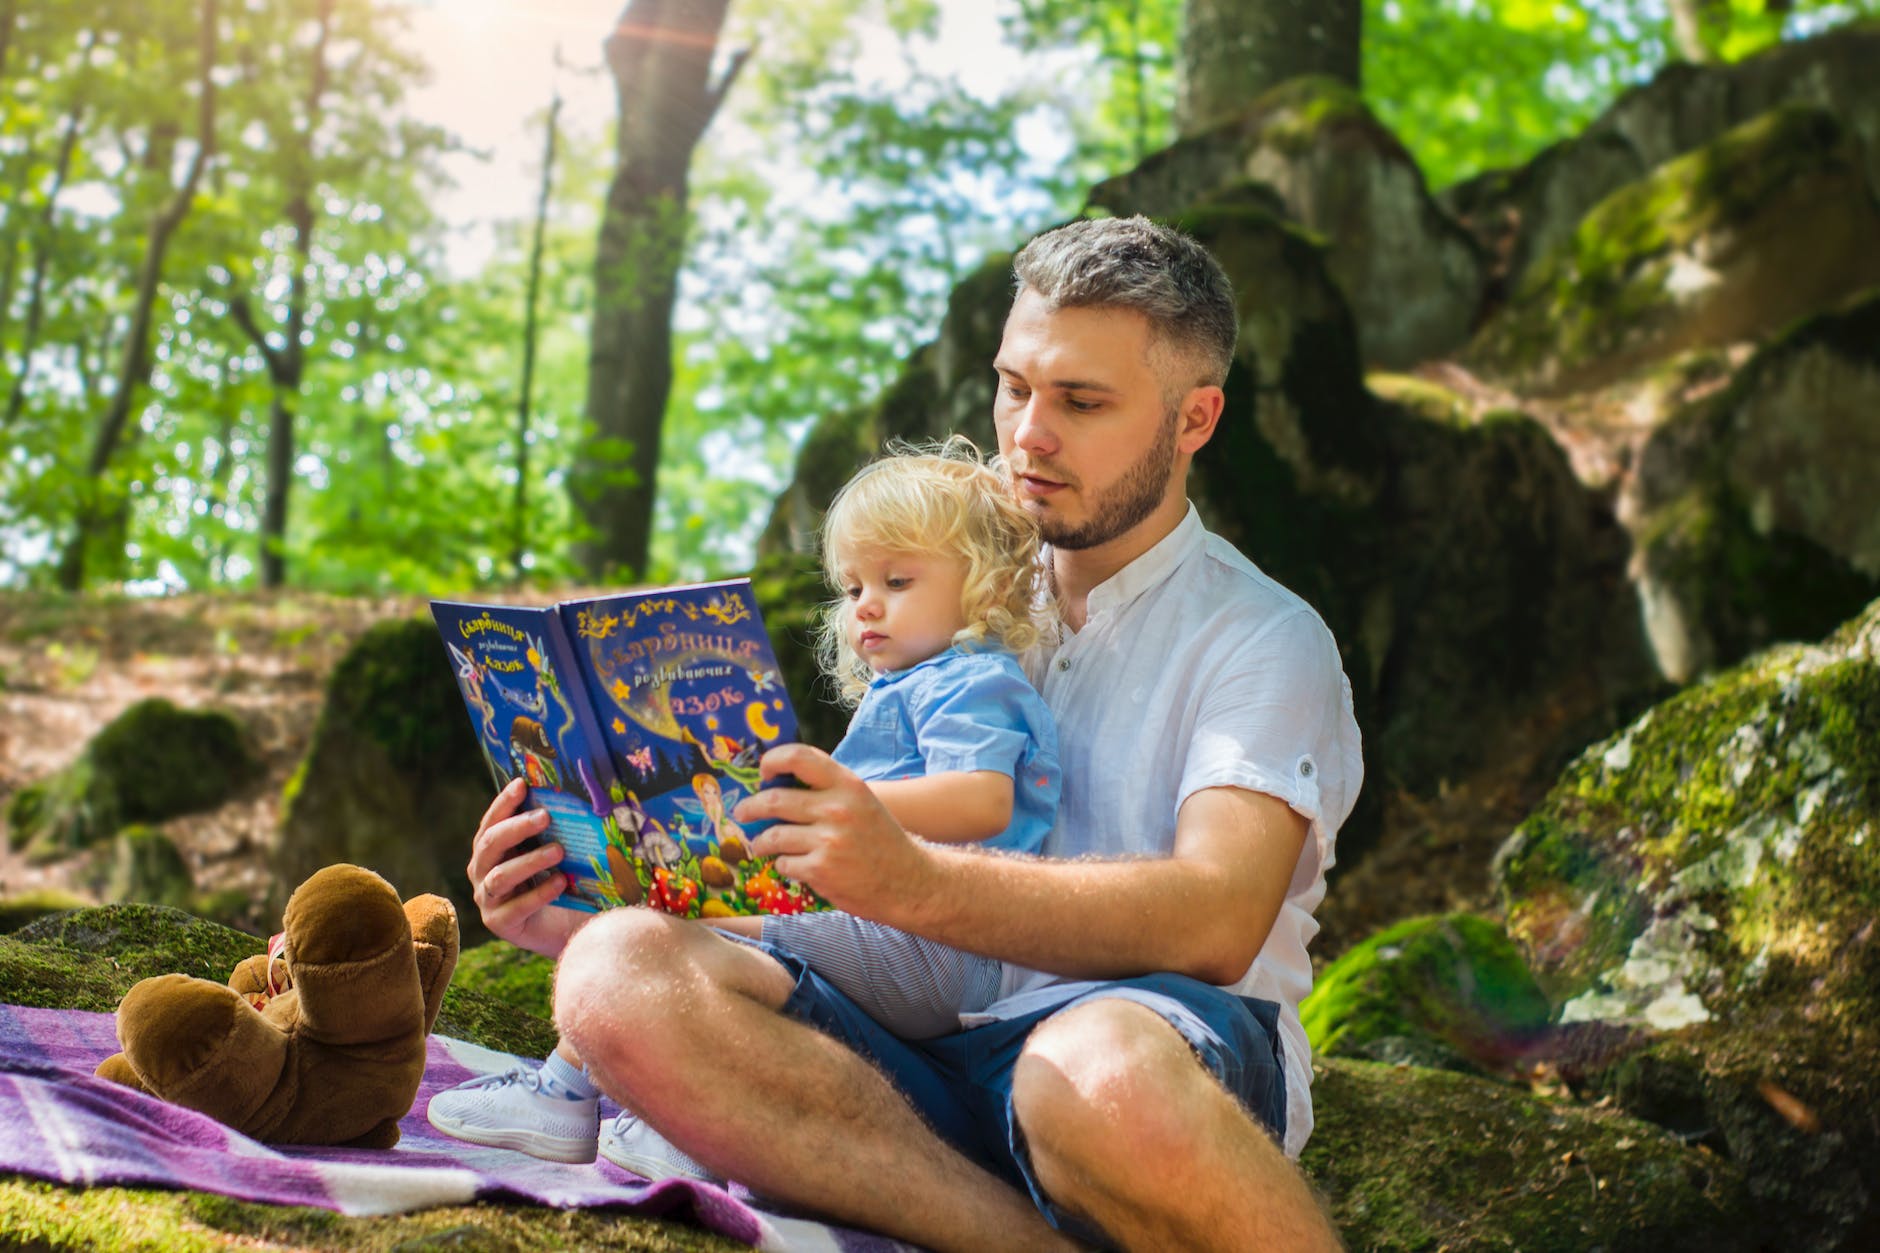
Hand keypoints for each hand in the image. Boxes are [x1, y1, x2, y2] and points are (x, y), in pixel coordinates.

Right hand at [468, 778, 584, 957]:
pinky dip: (539, 894)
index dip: (504, 803)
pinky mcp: (500, 923)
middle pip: (490, 844)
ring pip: (500, 875)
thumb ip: (555, 831)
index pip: (492, 822)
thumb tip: (575, 798)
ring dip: (529, 861)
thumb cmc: (562, 882)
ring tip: (558, 851)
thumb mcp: (557, 854)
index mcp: (492, 850)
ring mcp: (488, 899)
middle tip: (545, 816)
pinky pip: (515, 907)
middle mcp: (483, 872)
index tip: (521, 784)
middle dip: (517, 827)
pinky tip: (561, 883)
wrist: (569, 928)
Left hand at [733, 744, 934, 916]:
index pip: (799, 757)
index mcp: (847, 785)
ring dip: (762, 842)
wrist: (909, 882)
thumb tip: (777, 784)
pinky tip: (793, 865)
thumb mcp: (861, 802)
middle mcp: (837, 808)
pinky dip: (783, 865)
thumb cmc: (880, 840)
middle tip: (743, 813)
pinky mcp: (820, 870)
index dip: (772, 760)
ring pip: (772, 836)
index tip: (763, 772)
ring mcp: (828, 841)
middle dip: (750, 807)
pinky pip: (783, 863)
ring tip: (761, 845)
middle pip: (774, 799)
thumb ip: (827, 790)